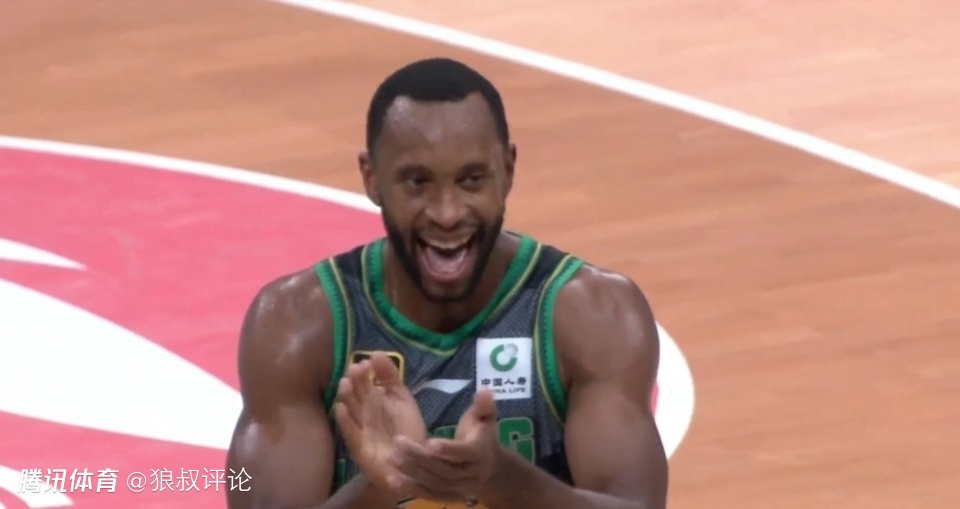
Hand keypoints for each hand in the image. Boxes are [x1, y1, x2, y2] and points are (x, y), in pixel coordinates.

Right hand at [333, 352, 426, 492]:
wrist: (412, 463)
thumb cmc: (406, 429)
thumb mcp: (402, 398)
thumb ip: (390, 376)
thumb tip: (377, 352)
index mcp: (373, 400)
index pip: (364, 383)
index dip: (364, 373)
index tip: (366, 362)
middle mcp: (364, 413)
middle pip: (357, 395)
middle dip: (355, 382)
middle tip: (355, 369)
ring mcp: (360, 429)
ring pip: (350, 411)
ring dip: (346, 398)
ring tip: (345, 384)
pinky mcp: (359, 447)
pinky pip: (350, 433)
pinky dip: (345, 421)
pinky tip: (340, 409)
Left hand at [388, 389, 500, 502]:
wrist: (491, 467)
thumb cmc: (483, 435)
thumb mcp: (486, 417)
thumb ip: (484, 405)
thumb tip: (485, 390)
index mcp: (481, 453)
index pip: (464, 453)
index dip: (448, 449)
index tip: (428, 442)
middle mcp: (473, 474)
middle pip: (446, 470)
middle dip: (421, 458)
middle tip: (399, 443)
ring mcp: (461, 489)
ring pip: (436, 484)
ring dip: (413, 473)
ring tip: (392, 459)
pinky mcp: (449, 497)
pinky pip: (430, 496)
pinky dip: (412, 489)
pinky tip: (393, 481)